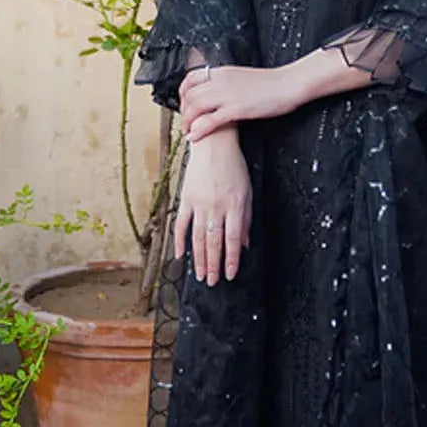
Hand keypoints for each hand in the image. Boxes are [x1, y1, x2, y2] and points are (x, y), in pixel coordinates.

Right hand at [173, 126, 251, 284]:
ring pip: (197, 237)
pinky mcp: (186, 199)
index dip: (231, 259)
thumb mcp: (247, 192)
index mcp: (234, 206)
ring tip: (200, 275)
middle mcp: (216, 207)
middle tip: (213, 282)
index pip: (233, 239)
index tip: (230, 274)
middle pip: (214, 242)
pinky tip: (180, 255)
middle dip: (214, 265)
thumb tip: (245, 244)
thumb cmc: (233, 167)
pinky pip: (180, 224)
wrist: (213, 144)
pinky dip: (179, 240)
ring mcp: (199, 204)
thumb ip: (245, 219)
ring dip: (199, 259)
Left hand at [179, 63, 303, 139]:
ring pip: (195, 107)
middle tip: (185, 122)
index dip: (182, 94)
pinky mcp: (236, 109)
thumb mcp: (243, 77)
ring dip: (187, 121)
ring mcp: (227, 95)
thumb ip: (228, 82)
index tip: (184, 105)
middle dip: (183, 111)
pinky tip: (195, 137)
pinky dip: (199, 130)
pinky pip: (209, 120)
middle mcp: (221, 81)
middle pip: (190, 95)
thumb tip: (221, 91)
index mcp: (222, 72)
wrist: (288, 84)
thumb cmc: (272, 83)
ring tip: (188, 131)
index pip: (190, 79)